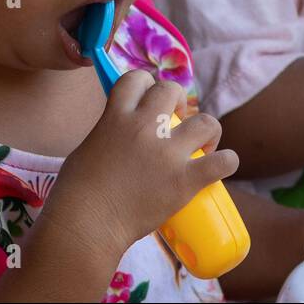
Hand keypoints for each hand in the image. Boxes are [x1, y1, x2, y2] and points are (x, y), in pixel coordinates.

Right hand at [52, 69, 238, 254]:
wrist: (85, 225)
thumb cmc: (76, 192)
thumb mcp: (88, 145)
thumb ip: (108, 132)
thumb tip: (120, 134)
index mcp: (116, 116)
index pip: (136, 78)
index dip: (146, 86)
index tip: (149, 101)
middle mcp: (144, 127)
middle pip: (172, 91)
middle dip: (177, 102)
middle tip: (177, 123)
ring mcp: (167, 154)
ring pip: (205, 122)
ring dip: (208, 131)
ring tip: (204, 144)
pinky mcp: (184, 181)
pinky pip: (222, 162)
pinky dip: (227, 161)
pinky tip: (222, 164)